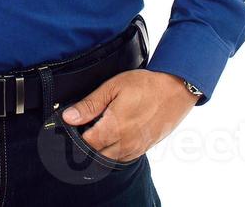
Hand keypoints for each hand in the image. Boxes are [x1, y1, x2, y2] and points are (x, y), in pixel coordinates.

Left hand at [59, 69, 198, 161]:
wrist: (176, 90)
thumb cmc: (146, 85)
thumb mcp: (114, 87)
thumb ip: (90, 105)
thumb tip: (68, 117)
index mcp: (114, 128)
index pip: (84, 143)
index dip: (77, 133)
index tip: (76, 122)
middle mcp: (124, 144)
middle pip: (95, 154)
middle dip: (88, 142)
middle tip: (89, 125)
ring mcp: (135, 149)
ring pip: (109, 159)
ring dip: (101, 148)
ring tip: (103, 128)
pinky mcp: (144, 149)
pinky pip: (123, 158)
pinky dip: (115, 150)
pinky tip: (116, 134)